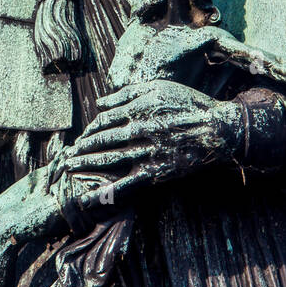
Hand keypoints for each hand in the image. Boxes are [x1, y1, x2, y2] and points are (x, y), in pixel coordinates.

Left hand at [57, 79, 245, 195]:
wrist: (219, 129)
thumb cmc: (189, 104)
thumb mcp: (159, 88)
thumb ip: (127, 94)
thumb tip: (99, 103)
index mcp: (138, 107)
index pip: (104, 119)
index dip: (90, 129)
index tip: (81, 137)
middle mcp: (138, 128)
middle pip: (101, 139)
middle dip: (81, 147)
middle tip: (66, 155)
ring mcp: (146, 152)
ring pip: (108, 159)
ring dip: (86, 164)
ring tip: (69, 168)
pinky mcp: (155, 172)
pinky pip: (125, 184)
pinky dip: (104, 192)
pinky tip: (87, 198)